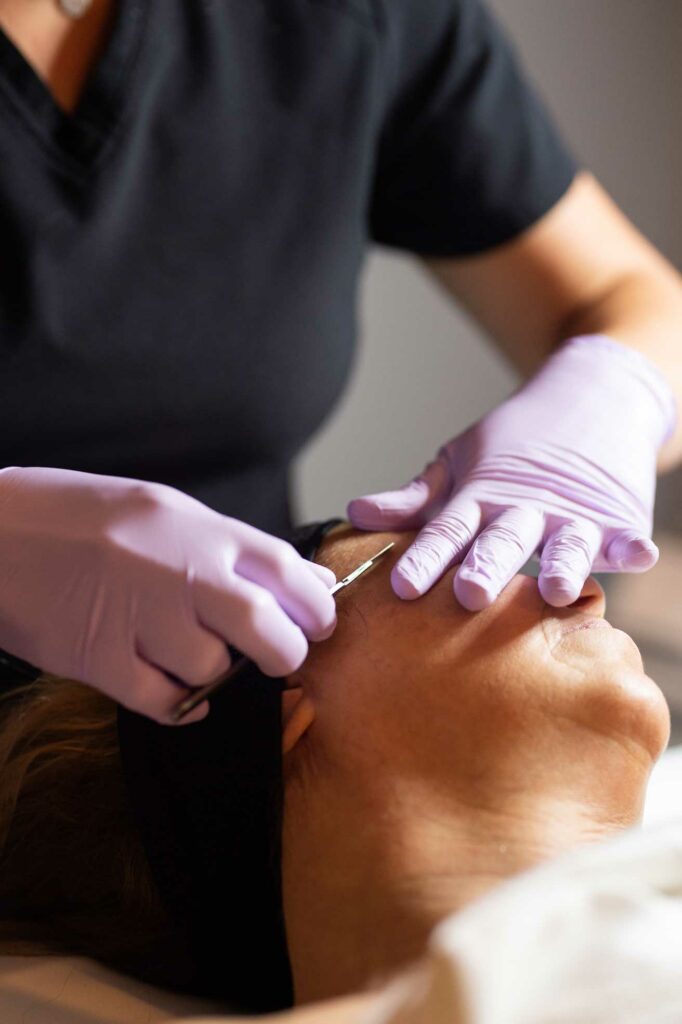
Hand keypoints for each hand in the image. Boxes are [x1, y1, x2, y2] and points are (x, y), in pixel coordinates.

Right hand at [0, 468, 335, 722]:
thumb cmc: (78, 517)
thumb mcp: (161, 511)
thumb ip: (229, 546)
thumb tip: (303, 581)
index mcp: (194, 526)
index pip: (284, 568)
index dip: (315, 602)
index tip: (320, 621)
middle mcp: (175, 569)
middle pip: (265, 627)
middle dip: (285, 651)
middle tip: (278, 655)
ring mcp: (137, 615)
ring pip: (212, 669)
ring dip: (213, 673)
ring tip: (191, 655)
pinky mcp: (100, 658)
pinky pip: (166, 701)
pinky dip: (181, 704)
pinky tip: (174, 690)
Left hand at [348, 336, 675, 609]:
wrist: (595, 395)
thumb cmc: (516, 441)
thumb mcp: (459, 461)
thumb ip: (414, 498)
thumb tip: (354, 513)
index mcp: (481, 497)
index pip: (447, 531)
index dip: (425, 558)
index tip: (402, 586)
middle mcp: (525, 508)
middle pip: (502, 541)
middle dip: (487, 566)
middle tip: (471, 593)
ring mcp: (573, 513)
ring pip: (565, 543)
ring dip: (561, 563)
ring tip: (558, 588)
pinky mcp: (617, 518)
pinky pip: (624, 536)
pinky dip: (632, 546)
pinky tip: (638, 554)